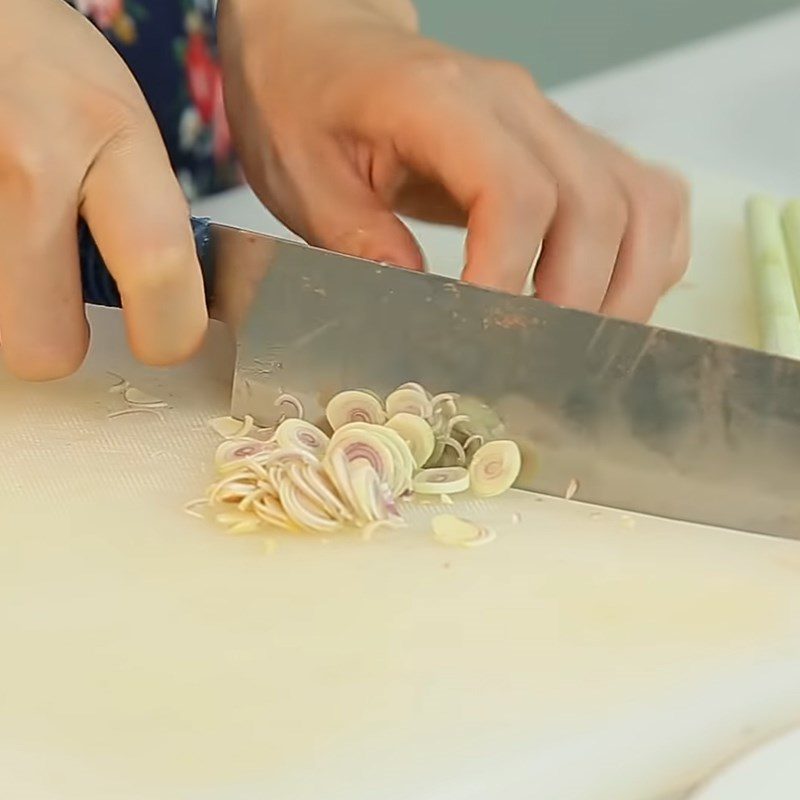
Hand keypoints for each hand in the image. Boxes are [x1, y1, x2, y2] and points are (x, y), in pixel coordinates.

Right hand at [0, 0, 206, 379]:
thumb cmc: (55, 74)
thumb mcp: (128, 133)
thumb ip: (151, 222)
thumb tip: (169, 317)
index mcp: (108, 136)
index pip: (158, 267)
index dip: (170, 332)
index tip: (168, 338)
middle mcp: (26, 162)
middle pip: (41, 345)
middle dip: (58, 340)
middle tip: (64, 308)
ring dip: (13, 304)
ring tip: (24, 247)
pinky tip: (8, 238)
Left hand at [218, 0, 689, 321]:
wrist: (328, 47)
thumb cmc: (307, 104)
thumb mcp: (306, 181)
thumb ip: (361, 245)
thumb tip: (427, 315)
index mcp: (438, 102)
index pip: (515, 193)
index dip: (512, 278)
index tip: (488, 339)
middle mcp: (515, 104)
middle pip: (596, 205)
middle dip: (577, 303)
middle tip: (540, 363)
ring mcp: (552, 120)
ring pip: (642, 201)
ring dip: (628, 287)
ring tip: (582, 347)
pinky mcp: (569, 143)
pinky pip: (647, 195)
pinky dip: (649, 257)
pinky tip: (612, 299)